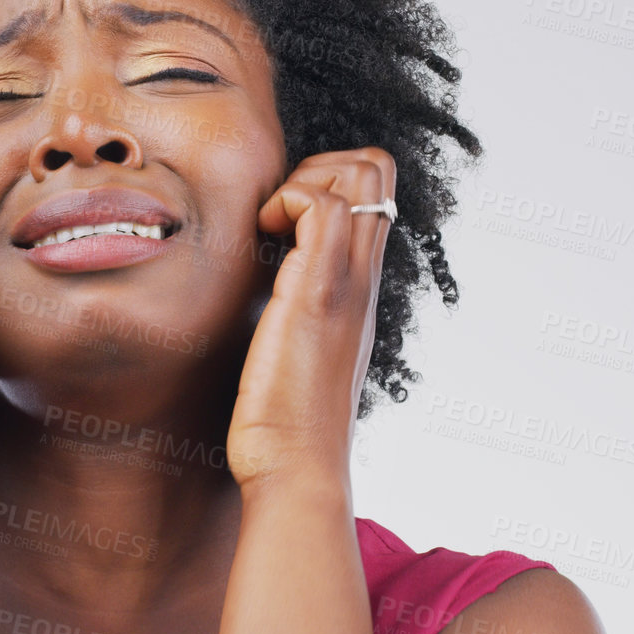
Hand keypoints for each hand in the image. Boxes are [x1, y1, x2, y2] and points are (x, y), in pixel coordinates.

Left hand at [226, 148, 396, 492]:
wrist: (295, 470)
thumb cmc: (282, 424)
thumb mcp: (291, 349)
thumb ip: (289, 310)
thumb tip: (257, 286)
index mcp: (358, 287)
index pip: (373, 193)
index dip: (327, 178)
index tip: (281, 220)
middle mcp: (363, 277)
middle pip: (376, 168)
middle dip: (320, 163)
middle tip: (276, 214)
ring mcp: (348, 282)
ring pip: (361, 173)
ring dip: (303, 179)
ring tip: (270, 229)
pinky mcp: (319, 293)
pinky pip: (322, 206)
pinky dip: (286, 202)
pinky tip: (262, 241)